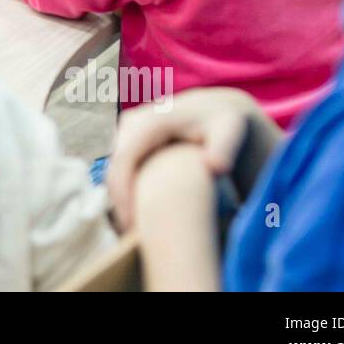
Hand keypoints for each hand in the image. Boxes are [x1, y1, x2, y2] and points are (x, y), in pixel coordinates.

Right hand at [105, 87, 261, 230]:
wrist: (215, 108)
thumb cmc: (224, 124)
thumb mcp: (231, 131)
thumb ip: (225, 149)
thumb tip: (215, 167)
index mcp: (152, 122)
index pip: (124, 159)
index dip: (122, 192)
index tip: (132, 225)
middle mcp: (133, 122)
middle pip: (112, 166)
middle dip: (118, 202)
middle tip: (134, 234)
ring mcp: (126, 129)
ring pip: (112, 168)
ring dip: (120, 197)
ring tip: (137, 225)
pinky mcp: (127, 137)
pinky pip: (118, 166)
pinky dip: (125, 189)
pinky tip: (141, 210)